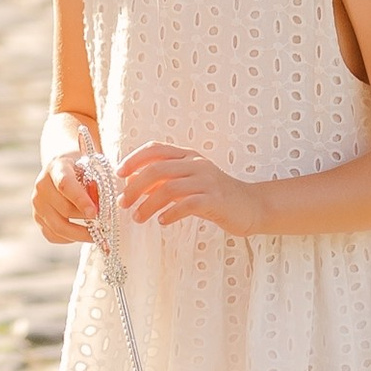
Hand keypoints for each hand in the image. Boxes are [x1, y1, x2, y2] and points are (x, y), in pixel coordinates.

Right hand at [33, 149, 101, 245]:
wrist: (64, 169)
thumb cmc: (82, 168)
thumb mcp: (91, 165)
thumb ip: (98, 181)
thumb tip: (102, 206)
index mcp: (56, 167)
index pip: (65, 185)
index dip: (80, 200)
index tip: (94, 212)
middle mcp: (42, 185)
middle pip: (65, 209)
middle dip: (87, 219)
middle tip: (106, 224)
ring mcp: (38, 203)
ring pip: (59, 227)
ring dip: (81, 234)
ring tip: (98, 236)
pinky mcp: (37, 218)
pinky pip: (52, 235)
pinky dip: (69, 239)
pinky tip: (81, 234)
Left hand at [117, 142, 262, 234]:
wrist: (251, 206)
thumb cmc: (214, 196)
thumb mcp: (187, 184)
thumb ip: (164, 181)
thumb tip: (132, 183)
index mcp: (188, 156)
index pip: (156, 149)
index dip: (134, 159)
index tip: (119, 174)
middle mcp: (196, 164)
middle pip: (157, 169)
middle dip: (134, 186)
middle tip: (123, 203)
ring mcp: (207, 181)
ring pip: (169, 188)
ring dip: (148, 204)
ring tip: (138, 217)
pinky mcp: (215, 199)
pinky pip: (187, 204)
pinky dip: (171, 212)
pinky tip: (162, 221)